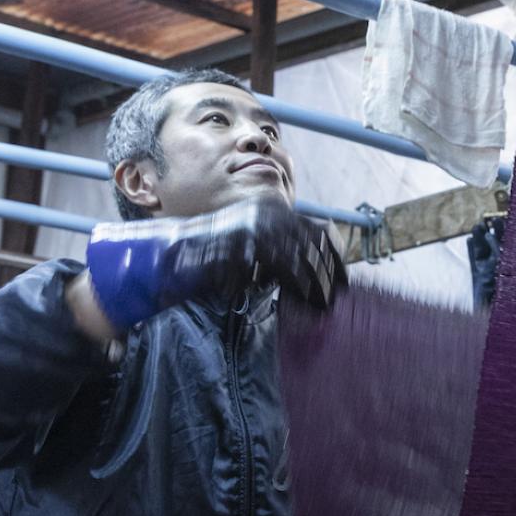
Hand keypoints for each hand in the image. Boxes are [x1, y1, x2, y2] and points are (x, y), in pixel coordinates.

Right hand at [84, 198, 345, 331]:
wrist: (172, 254)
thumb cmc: (213, 255)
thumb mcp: (252, 244)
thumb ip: (280, 247)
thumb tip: (319, 264)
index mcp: (271, 210)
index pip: (319, 230)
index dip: (336, 257)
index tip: (343, 281)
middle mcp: (267, 215)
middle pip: (316, 245)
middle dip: (329, 274)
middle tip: (336, 297)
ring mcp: (256, 230)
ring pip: (302, 259)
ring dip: (315, 284)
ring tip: (321, 306)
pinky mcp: (245, 249)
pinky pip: (281, 270)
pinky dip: (295, 288)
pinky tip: (300, 303)